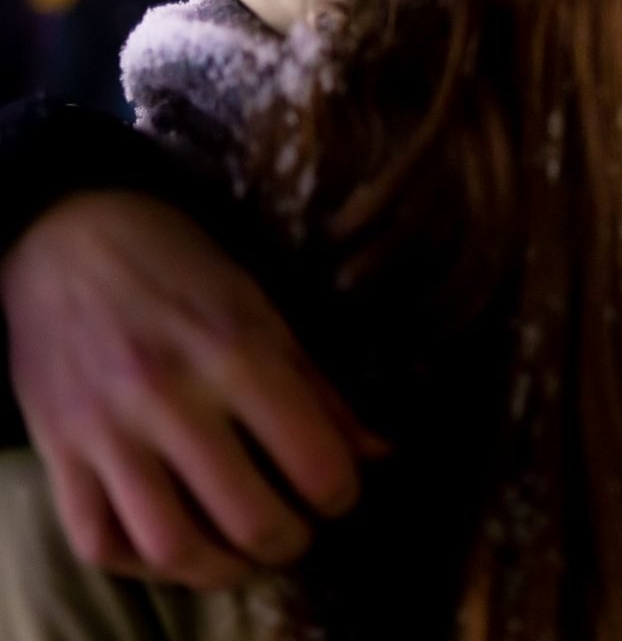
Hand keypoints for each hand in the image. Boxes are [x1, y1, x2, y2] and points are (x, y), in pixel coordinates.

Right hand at [2, 191, 385, 587]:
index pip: (312, 459)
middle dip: (289, 542)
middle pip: (248, 517)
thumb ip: (318, 387)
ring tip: (243, 557)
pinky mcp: (56, 451)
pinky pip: (96, 540)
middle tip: (298, 532)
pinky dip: (143, 564)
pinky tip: (177, 549)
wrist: (64, 237)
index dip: (341, 493)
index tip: (341, 492)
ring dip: (220, 570)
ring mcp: (105, 431)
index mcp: (235, 353)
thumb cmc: (180, 268)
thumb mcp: (262, 308)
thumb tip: (378, 453)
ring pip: (170, 545)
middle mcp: (169, 398)